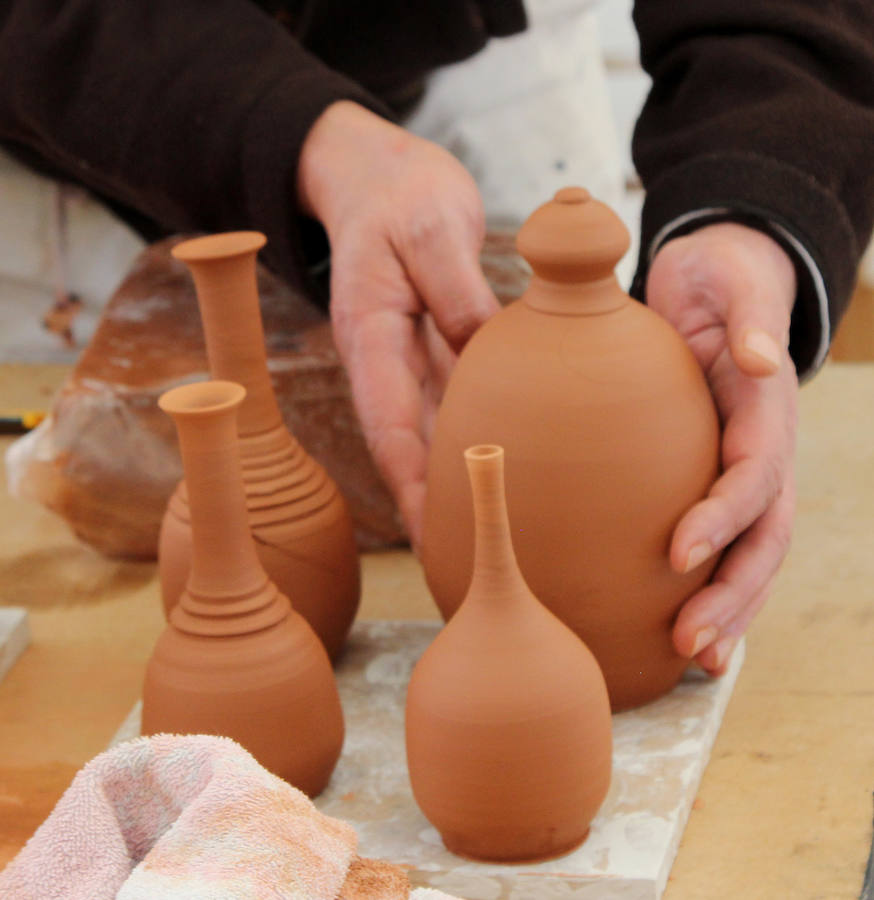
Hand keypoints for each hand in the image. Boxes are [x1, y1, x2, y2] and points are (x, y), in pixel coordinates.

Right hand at [298, 102, 498, 547]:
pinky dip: (476, 433)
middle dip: (431, 505)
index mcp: (368, 335)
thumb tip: (486, 349)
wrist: (377, 174)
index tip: (432, 534)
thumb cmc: (399, 194)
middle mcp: (384, 360)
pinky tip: (506, 460)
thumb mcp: (430, 227)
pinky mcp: (432, 349)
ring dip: (453, 479)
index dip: (410, 483)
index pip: (387, 425)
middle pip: (407, 446)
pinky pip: (455, 399)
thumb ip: (457, 290)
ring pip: (431, 431)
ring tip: (486, 527)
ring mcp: (407, 358)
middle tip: (464, 558)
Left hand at [646, 222, 798, 674]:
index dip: (723, 517)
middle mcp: (764, 451)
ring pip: (752, 554)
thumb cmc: (720, 280)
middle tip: (689, 642)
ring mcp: (746, 471)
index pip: (753, 475)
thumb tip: (763, 359)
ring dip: (730, 610)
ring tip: (697, 658)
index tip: (679, 555)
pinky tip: (687, 634)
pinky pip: (724, 542)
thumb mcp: (733, 280)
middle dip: (732, 592)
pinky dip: (713, 589)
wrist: (721, 281)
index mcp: (766, 410)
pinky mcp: (716, 477)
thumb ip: (750, 316)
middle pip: (763, 535)